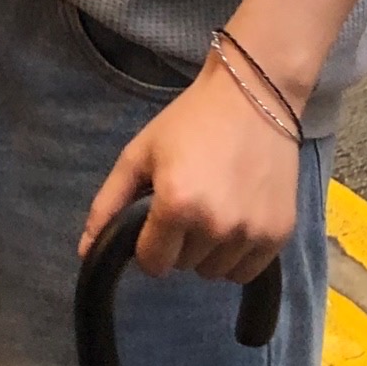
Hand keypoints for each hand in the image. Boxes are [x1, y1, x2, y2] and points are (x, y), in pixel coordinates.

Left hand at [79, 58, 299, 286]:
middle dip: (180, 241)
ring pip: (215, 272)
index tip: (159, 216)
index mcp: (176, 204)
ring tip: (216, 206)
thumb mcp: (141, 152)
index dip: (150, 243)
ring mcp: (251, 232)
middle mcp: (215, 225)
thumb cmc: (191, 120)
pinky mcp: (280, 233)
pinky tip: (238, 217)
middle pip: (184, 266)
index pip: (153, 263)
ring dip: (209, 250)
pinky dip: (238, 254)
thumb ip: (109, 203)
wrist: (255, 93)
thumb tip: (86, 252)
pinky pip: (247, 271)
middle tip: (191, 200)